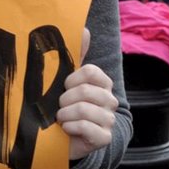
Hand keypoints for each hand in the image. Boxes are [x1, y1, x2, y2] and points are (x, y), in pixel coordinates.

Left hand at [56, 27, 118, 160]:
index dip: (70, 79)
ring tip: (61, 118)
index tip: (63, 87)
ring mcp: (109, 119)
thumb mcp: (64, 81)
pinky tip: (66, 129)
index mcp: (102, 83)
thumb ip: (73, 55)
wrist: (61, 139)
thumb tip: (84, 29)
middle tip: (58, 107)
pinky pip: (87, 127)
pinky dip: (70, 127)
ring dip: (65, 114)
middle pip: (85, 90)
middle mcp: (109, 99)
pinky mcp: (104, 137)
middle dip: (64, 99)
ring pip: (84, 109)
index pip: (90, 72)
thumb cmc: (62, 106)